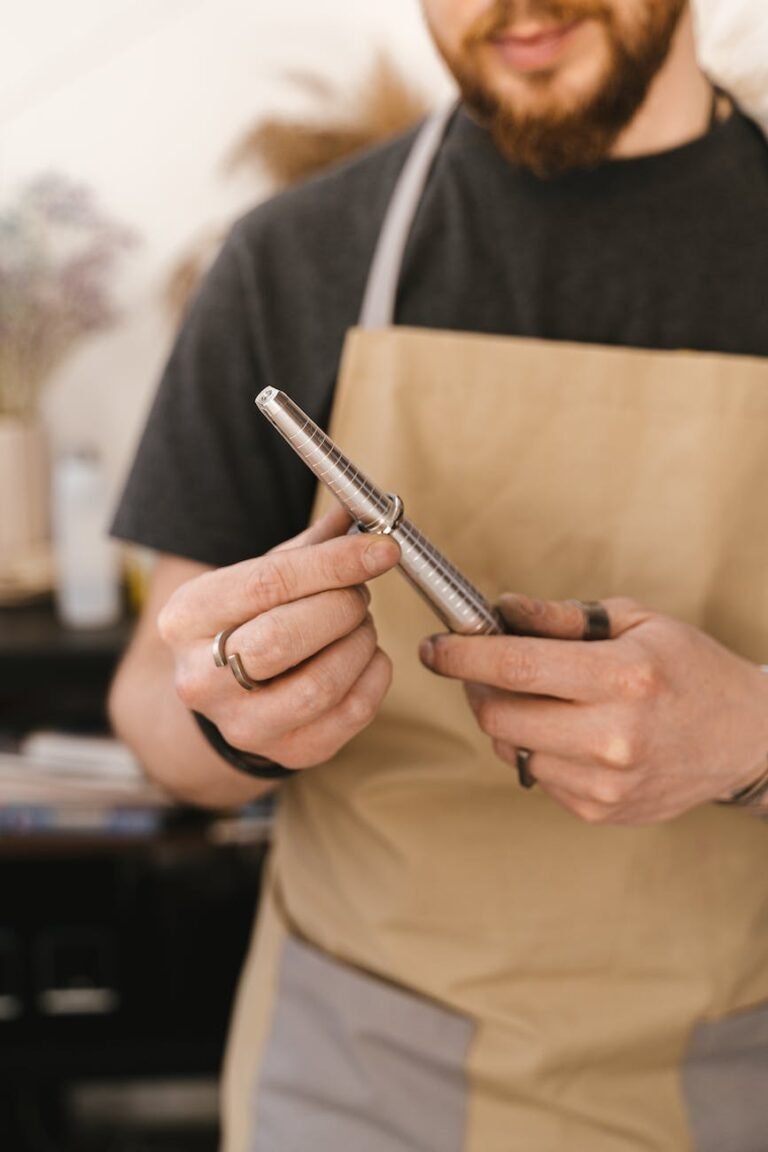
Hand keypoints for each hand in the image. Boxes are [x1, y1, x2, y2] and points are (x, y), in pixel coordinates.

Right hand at [158, 508, 399, 767]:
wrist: (225, 695)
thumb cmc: (247, 622)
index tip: (381, 549)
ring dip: (360, 642)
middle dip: (342, 606)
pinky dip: (375, 676)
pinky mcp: (286, 753)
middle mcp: (200, 679)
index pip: (265, 585)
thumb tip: (363, 511)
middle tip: (359, 593)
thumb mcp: (258, 576)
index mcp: (184, 619)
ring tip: (359, 624)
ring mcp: (241, 726)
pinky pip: (350, 714)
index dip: (333, 564)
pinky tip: (367, 656)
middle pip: (285, 638)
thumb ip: (309, 547)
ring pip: (321, 683)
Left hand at [418, 594, 767, 823]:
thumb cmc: (688, 669)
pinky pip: (536, 775)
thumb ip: (561, 617)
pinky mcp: (600, 810)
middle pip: (498, 717)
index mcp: (624, 678)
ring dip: (508, 720)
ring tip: (543, 698)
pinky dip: (537, 749)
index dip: (463, 655)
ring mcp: (606, 782)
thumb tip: (499, 609)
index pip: (516, 666)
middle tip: (483, 668)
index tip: (435, 647)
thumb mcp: (635, 621)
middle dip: (477, 688)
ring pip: (510, 749)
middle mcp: (613, 736)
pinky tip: (571, 731)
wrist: (744, 738)